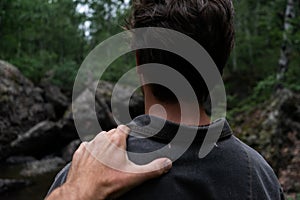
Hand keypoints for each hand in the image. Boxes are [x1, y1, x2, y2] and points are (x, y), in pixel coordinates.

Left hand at [46, 125, 171, 199]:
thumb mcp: (135, 177)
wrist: (84, 193)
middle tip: (121, 153)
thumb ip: (153, 169)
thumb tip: (168, 163)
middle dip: (116, 140)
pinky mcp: (79, 153)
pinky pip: (87, 147)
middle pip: (111, 133)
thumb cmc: (109, 183)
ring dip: (103, 145)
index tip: (130, 141)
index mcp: (115, 140)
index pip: (124, 128)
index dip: (127, 134)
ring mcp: (89, 146)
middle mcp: (101, 139)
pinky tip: (94, 162)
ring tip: (108, 159)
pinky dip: (91, 152)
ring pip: (99, 139)